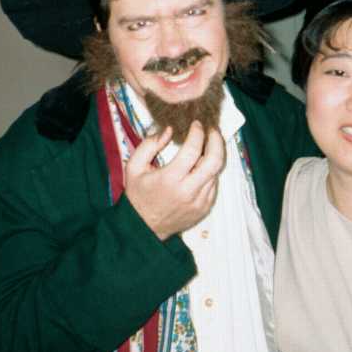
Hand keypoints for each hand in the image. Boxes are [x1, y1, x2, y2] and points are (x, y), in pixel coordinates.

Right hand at [124, 121, 225, 239]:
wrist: (144, 227)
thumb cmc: (138, 194)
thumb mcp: (134, 167)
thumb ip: (149, 144)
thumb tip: (169, 130)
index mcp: (170, 179)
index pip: (193, 150)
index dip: (198, 133)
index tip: (197, 124)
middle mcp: (188, 191)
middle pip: (215, 161)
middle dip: (217, 140)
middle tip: (212, 130)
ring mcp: (199, 202)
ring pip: (216, 172)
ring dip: (213, 156)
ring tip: (205, 146)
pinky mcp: (205, 208)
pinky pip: (213, 184)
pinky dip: (209, 172)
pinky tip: (200, 167)